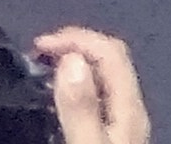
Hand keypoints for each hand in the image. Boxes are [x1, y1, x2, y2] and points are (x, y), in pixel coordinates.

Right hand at [41, 27, 148, 143]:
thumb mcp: (89, 143)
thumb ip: (81, 106)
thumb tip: (72, 59)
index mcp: (129, 108)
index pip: (110, 51)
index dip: (74, 38)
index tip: (39, 45)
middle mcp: (132, 110)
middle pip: (111, 57)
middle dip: (75, 43)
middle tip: (40, 52)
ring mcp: (127, 122)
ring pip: (106, 76)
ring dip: (76, 62)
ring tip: (46, 68)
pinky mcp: (117, 134)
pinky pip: (100, 95)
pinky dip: (78, 84)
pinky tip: (64, 96)